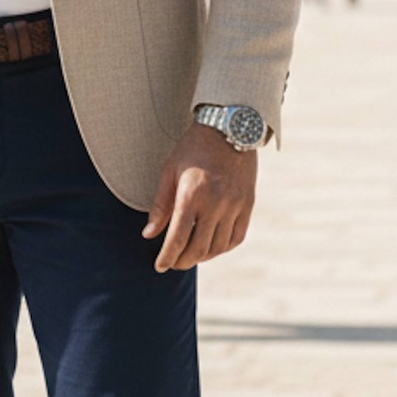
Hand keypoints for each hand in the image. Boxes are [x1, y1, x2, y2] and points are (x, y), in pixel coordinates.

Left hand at [142, 123, 257, 271]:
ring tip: (190, 255)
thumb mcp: (169, 172)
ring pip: (218, 247)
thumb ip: (160, 206)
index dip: (167, 257)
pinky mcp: (248, 205)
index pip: (177, 238)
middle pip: (198, 248)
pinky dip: (223, 248)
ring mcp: (234, 206)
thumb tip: (148, 234)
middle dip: (182, 261)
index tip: (160, 266)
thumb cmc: (193, 149)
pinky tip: (212, 247)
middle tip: (173, 263)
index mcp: (191, 195)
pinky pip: (236, 237)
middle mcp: (215, 204)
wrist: (229, 129)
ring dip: (202, 257)